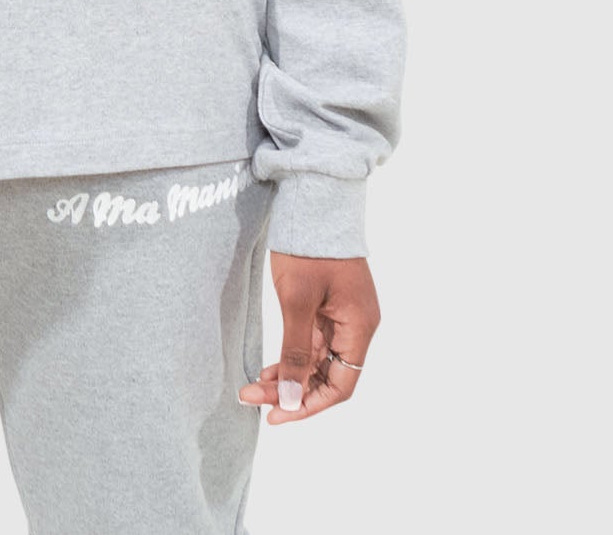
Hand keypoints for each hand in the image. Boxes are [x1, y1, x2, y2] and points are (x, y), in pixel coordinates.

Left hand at [238, 251, 379, 423]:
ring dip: (290, 376)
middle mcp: (357, 325)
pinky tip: (270, 367)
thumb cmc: (308, 246)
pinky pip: (313, 342)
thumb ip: (296, 352)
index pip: (340, 386)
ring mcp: (344, 315)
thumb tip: (292, 400)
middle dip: (292, 392)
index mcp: (360, 327)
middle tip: (252, 398)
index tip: (276, 415)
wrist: (312, 197)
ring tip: (255, 386)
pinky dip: (292, 355)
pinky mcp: (329, 304)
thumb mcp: (297, 301)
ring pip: (318, 361)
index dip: (309, 406)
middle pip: (328, 376)